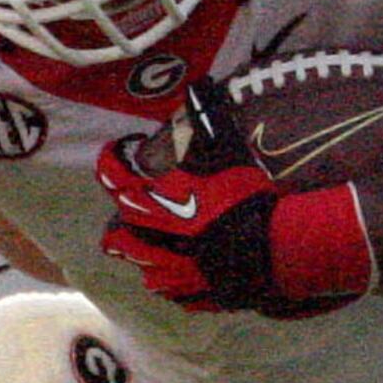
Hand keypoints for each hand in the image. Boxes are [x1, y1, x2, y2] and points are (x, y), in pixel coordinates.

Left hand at [92, 89, 375, 315]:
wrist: (272, 250)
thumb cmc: (245, 198)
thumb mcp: (227, 152)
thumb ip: (209, 119)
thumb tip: (199, 85)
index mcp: (155, 206)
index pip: (114, 180)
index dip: (110, 163)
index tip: (118, 152)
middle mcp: (154, 243)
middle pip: (117, 236)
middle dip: (121, 222)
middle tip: (137, 208)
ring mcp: (174, 275)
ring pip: (143, 269)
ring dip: (146, 255)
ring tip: (160, 244)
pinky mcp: (197, 296)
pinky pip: (177, 294)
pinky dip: (178, 282)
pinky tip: (192, 270)